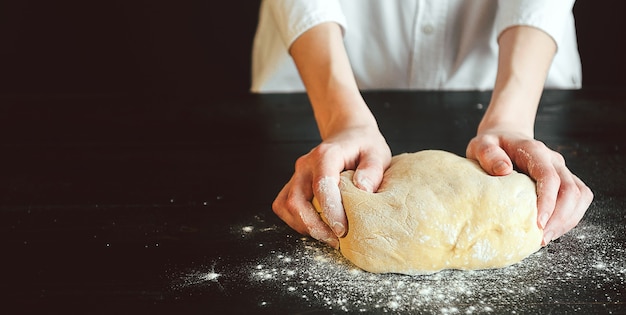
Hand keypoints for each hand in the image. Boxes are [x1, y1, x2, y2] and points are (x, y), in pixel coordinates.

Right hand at [272, 124, 390, 247]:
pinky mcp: (293, 185)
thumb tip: (363, 189)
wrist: (347, 135)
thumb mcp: (377, 153)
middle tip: (336, 240)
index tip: (342, 230)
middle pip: (296, 200)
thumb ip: (372, 170)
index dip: (330, 211)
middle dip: (313, 226)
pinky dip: (297, 222)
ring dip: (304, 226)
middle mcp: (305, 165)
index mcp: (325, 155)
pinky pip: (284, 207)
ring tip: (328, 237)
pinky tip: (316, 228)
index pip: (322, 185)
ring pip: (286, 206)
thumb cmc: (363, 146)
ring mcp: (296, 175)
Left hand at [466, 129, 592, 245]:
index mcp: (535, 151)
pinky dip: (569, 217)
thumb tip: (504, 170)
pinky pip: (578, 200)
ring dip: (567, 220)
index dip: (548, 202)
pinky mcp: (564, 180)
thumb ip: (489, 155)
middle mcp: (553, 160)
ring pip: (579, 196)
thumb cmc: (492, 144)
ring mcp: (562, 170)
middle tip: (541, 238)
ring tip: (546, 238)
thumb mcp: (481, 145)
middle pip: (571, 190)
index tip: (538, 223)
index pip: (550, 177)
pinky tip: (553, 230)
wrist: (505, 136)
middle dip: (559, 218)